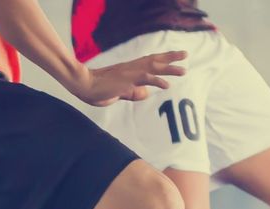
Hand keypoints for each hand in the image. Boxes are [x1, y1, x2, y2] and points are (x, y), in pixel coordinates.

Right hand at [70, 51, 186, 105]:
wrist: (83, 85)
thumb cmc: (97, 89)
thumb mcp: (119, 93)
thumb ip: (132, 93)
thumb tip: (146, 93)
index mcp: (129, 69)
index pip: (149, 61)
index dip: (163, 59)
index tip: (175, 57)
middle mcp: (131, 68)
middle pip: (155, 60)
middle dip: (171, 57)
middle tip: (185, 54)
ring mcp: (130, 73)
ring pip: (153, 67)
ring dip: (169, 68)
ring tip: (184, 70)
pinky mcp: (127, 81)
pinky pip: (145, 79)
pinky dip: (157, 80)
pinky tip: (167, 84)